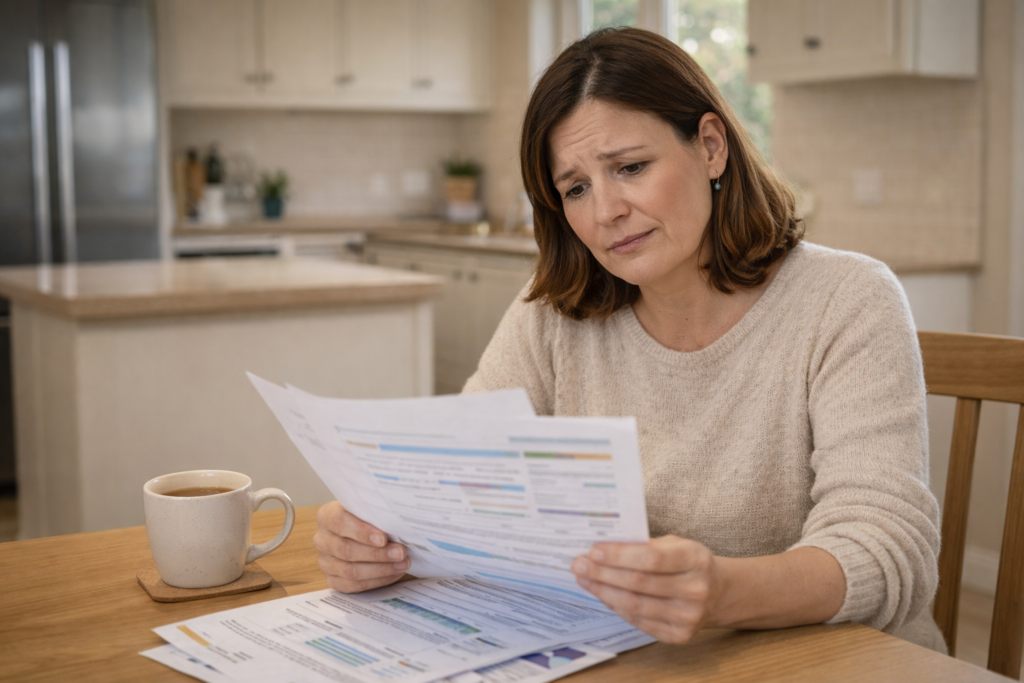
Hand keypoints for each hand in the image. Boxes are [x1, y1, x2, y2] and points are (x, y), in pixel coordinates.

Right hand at [313, 501, 409, 592]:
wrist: (363, 529)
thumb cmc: (368, 516)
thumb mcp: (370, 507)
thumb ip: (376, 512)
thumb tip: (396, 522)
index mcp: (327, 515)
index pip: (339, 522)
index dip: (361, 532)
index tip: (383, 538)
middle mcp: (322, 539)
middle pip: (346, 550)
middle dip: (377, 553)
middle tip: (400, 553)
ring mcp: (325, 561)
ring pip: (350, 571)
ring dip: (380, 569)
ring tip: (401, 564)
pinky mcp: (332, 579)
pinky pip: (353, 585)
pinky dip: (377, 581)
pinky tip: (393, 574)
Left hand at [571, 535, 722, 643]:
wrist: (718, 593)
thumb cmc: (689, 562)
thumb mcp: (676, 543)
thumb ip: (646, 544)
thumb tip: (604, 546)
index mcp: (695, 559)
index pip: (651, 558)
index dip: (619, 555)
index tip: (593, 550)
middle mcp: (695, 590)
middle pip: (638, 583)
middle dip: (603, 573)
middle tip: (579, 564)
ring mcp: (688, 616)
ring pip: (634, 604)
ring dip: (603, 591)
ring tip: (584, 579)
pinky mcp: (678, 635)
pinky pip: (638, 621)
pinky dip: (616, 606)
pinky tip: (602, 594)